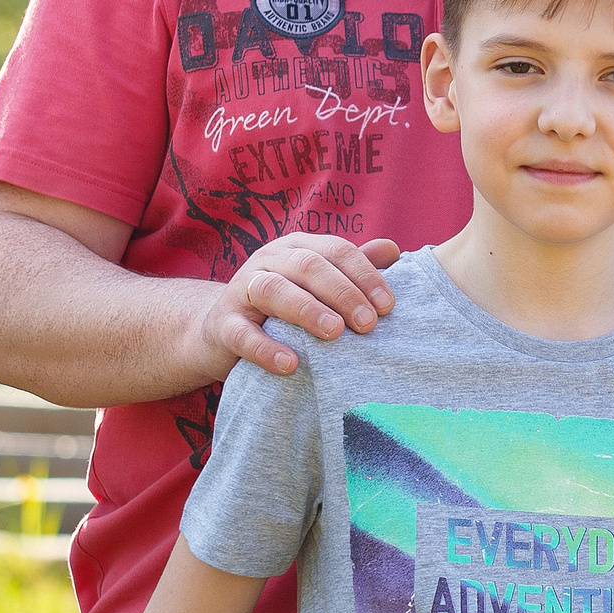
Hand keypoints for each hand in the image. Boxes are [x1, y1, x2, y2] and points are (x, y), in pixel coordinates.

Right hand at [201, 237, 401, 376]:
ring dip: (307, 310)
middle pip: (308, 265)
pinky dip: (266, 349)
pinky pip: (242, 334)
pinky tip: (291, 364)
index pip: (336, 251)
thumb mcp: (317, 285)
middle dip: (343, 293)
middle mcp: (268, 262)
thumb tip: (393, 250)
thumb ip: (353, 268)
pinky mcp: (224, 326)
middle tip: (368, 324)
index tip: (388, 306)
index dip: (365, 275)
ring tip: (334, 333)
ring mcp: (242, 291)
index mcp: (297, 248)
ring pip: (273, 290)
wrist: (219, 332)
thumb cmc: (282, 309)